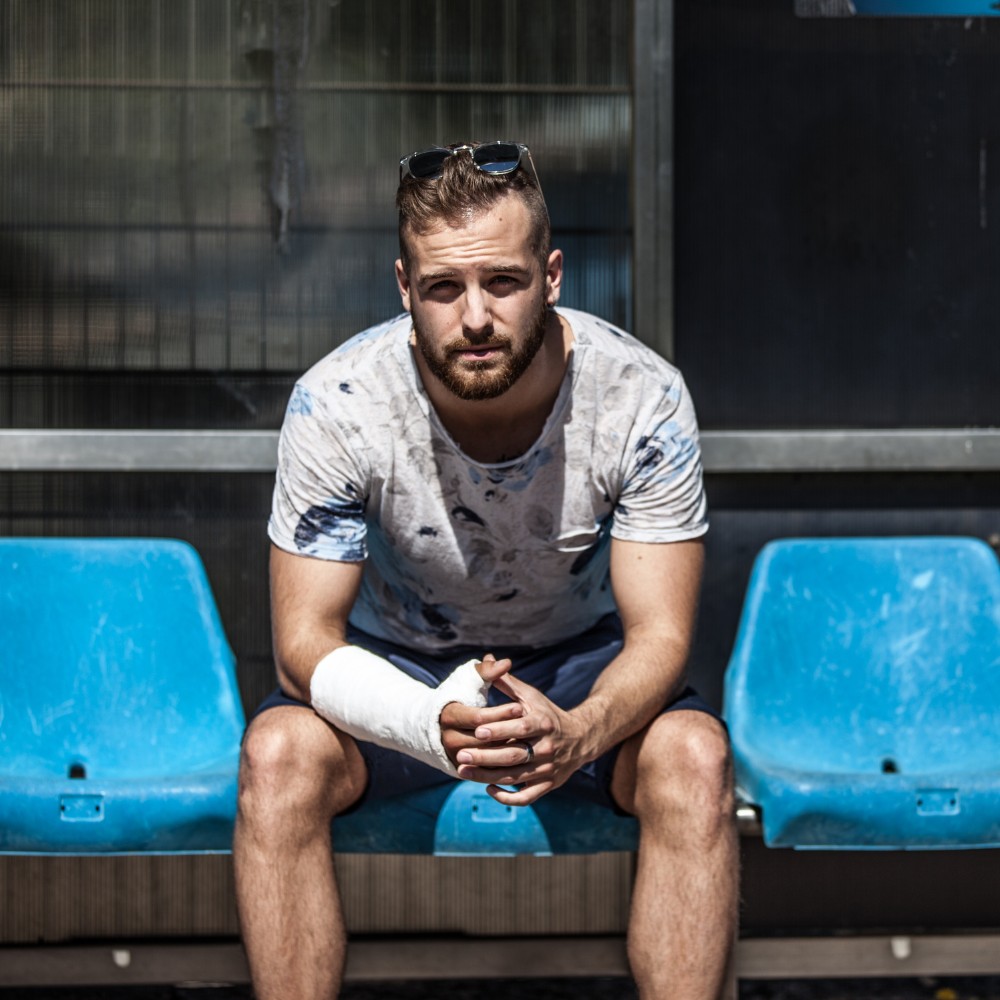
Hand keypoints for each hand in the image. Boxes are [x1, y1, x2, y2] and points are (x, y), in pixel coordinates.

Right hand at [439, 654, 522, 766]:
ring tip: (528, 743)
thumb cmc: (463, 698)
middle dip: (506, 734)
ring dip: (507, 752)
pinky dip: (503, 769)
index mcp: (449, 715)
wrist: (445, 724)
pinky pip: (485, 774)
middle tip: (530, 728)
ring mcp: (455, 757)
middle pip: (482, 741)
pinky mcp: (462, 771)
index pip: (478, 717)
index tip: (520, 707)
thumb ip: (486, 672)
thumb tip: (504, 662)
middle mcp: (448, 738)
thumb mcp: (471, 682)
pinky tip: (520, 760)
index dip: (500, 714)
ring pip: (486, 759)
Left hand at [454, 671, 589, 806]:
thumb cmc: (548, 714)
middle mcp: (548, 747)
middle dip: (486, 757)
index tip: (477, 731)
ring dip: (488, 776)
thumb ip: (508, 683)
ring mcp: (548, 769)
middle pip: (515, 756)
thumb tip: (487, 660)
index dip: (499, 730)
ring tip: (463, 772)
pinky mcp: (548, 785)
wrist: (581, 738)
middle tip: (461, 755)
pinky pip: (526, 797)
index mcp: (544, 723)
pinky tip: (488, 787)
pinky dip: (507, 797)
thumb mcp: (531, 696)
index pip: (520, 728)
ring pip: (516, 777)